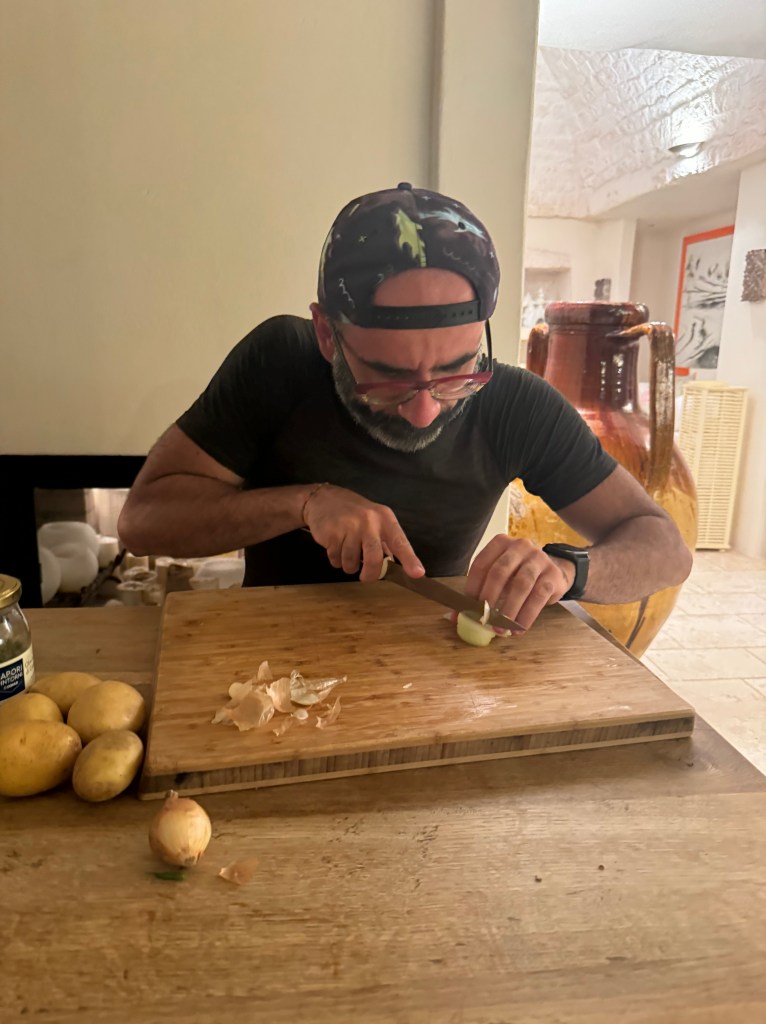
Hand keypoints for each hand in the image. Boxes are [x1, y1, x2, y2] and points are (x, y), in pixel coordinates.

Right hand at [302, 485, 424, 582]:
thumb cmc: (353, 512)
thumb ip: (385, 541)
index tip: (418, 573)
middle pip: (374, 558)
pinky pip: (336, 559)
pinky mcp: (332, 534)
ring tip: (346, 553)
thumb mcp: (374, 519)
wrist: (323, 499)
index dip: (409, 559)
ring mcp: (349, 527)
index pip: (400, 542)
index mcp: (384, 519)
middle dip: (370, 574)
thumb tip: (393, 564)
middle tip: (366, 577)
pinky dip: (336, 560)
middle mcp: (369, 522)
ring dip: (348, 565)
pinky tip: (335, 547)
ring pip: (351, 563)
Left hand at [465, 536, 574, 631]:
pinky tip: (518, 629)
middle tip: (483, 619)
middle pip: (500, 572)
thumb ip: (479, 592)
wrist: (553, 571)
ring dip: (508, 610)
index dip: (472, 588)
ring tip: (500, 628)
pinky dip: (526, 616)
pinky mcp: (552, 575)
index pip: (481, 564)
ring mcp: (538, 559)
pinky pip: (538, 597)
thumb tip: (454, 617)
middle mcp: (520, 546)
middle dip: (489, 598)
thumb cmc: (518, 575)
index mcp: (500, 543)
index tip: (466, 610)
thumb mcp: (499, 577)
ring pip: (521, 585)